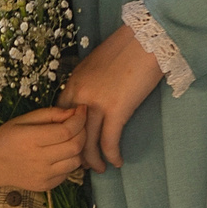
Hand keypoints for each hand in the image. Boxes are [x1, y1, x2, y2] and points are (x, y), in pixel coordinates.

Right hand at [0, 106, 92, 190]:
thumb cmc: (7, 137)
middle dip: (83, 132)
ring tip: (70, 139)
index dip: (79, 119)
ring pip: (76, 161)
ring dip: (78, 148)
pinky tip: (60, 153)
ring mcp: (43, 176)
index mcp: (30, 140)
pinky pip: (68, 172)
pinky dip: (69, 161)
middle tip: (79, 124)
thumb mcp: (24, 119)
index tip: (81, 110)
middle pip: (75, 146)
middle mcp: (38, 160)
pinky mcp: (46, 185)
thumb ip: (50, 114)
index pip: (66, 131)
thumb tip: (75, 112)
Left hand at [60, 25, 167, 169]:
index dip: (64, 134)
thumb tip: (91, 100)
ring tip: (98, 169)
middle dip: (75, 151)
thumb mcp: (97, 64)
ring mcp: (97, 103)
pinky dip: (112, 155)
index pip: (60, 116)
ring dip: (93, 159)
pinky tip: (117, 162)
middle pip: (71, 132)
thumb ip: (89, 83)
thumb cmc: (126, 48)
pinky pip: (109, 140)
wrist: (146, 38)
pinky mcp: (117, 109)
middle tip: (80, 164)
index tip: (70, 145)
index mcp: (74, 82)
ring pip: (88, 141)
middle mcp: (80, 95)